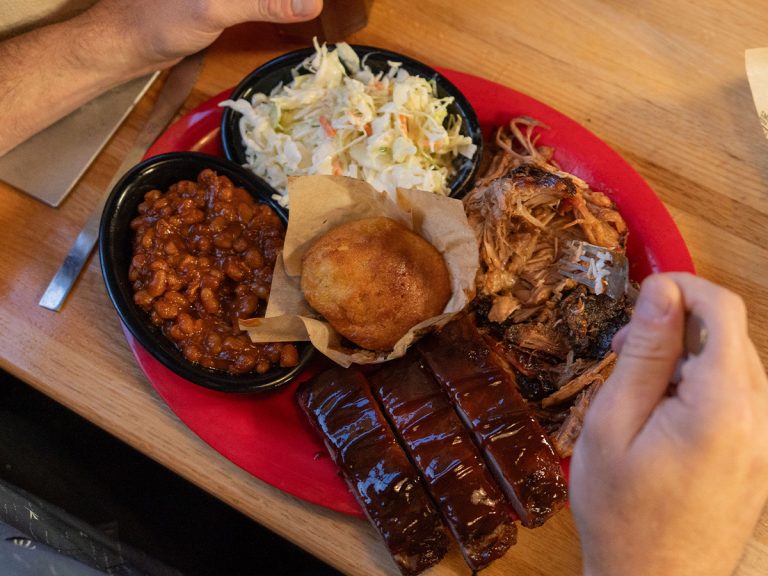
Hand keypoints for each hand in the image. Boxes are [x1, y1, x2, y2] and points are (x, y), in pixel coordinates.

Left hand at [86, 0, 323, 66]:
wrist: (127, 42)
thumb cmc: (162, 20)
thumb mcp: (217, 9)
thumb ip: (264, 3)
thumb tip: (312, 3)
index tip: (318, 3)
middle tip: (323, 6)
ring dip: (284, 2)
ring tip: (312, 8)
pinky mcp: (219, 0)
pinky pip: (254, 0)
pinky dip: (272, 5)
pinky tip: (290, 10)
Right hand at [570, 273, 767, 575]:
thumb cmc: (620, 510)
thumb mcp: (613, 424)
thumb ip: (643, 354)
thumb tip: (661, 290)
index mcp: (723, 405)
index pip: (723, 310)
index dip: (682, 287)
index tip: (638, 298)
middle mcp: (762, 417)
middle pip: (731, 334)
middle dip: (678, 323)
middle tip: (621, 350)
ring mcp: (767, 439)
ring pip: (735, 363)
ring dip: (688, 355)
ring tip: (638, 386)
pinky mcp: (762, 455)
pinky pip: (740, 396)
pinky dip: (701, 384)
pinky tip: (665, 411)